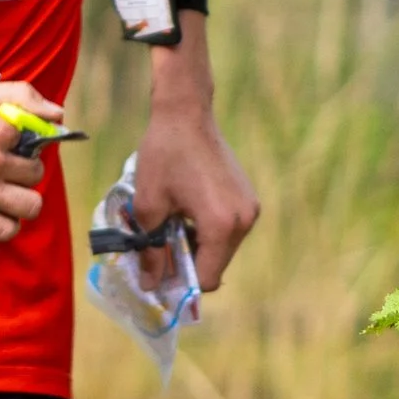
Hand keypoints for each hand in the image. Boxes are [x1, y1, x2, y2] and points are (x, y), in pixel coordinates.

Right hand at [0, 78, 59, 240]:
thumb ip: (19, 96)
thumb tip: (58, 115)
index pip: (35, 143)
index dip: (23, 144)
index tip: (6, 144)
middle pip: (35, 176)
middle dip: (23, 172)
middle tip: (3, 168)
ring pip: (29, 207)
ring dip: (21, 201)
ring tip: (2, 192)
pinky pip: (5, 230)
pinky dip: (6, 224)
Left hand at [131, 106, 259, 292]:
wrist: (185, 114)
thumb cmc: (164, 155)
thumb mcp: (148, 206)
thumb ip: (151, 250)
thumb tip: (149, 285)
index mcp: (222, 225)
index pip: (206, 278)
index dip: (179, 284)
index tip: (156, 277)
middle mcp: (244, 221)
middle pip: (215, 266)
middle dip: (186, 265)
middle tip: (157, 251)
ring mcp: (250, 209)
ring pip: (221, 250)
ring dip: (196, 248)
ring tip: (170, 226)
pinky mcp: (248, 198)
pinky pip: (227, 231)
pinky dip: (207, 233)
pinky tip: (185, 214)